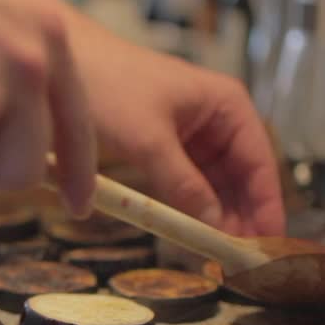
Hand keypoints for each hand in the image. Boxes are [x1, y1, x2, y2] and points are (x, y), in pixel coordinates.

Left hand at [76, 23, 284, 235]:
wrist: (58, 62)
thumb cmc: (105, 83)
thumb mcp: (147, 140)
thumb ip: (183, 184)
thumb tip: (213, 226)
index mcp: (226, 104)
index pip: (260, 164)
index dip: (266, 208)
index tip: (266, 247)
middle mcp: (216, 118)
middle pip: (242, 178)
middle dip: (243, 218)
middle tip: (240, 262)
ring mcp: (191, 133)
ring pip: (215, 184)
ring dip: (217, 217)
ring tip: (218, 256)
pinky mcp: (165, 145)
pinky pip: (187, 183)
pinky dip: (190, 207)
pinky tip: (190, 233)